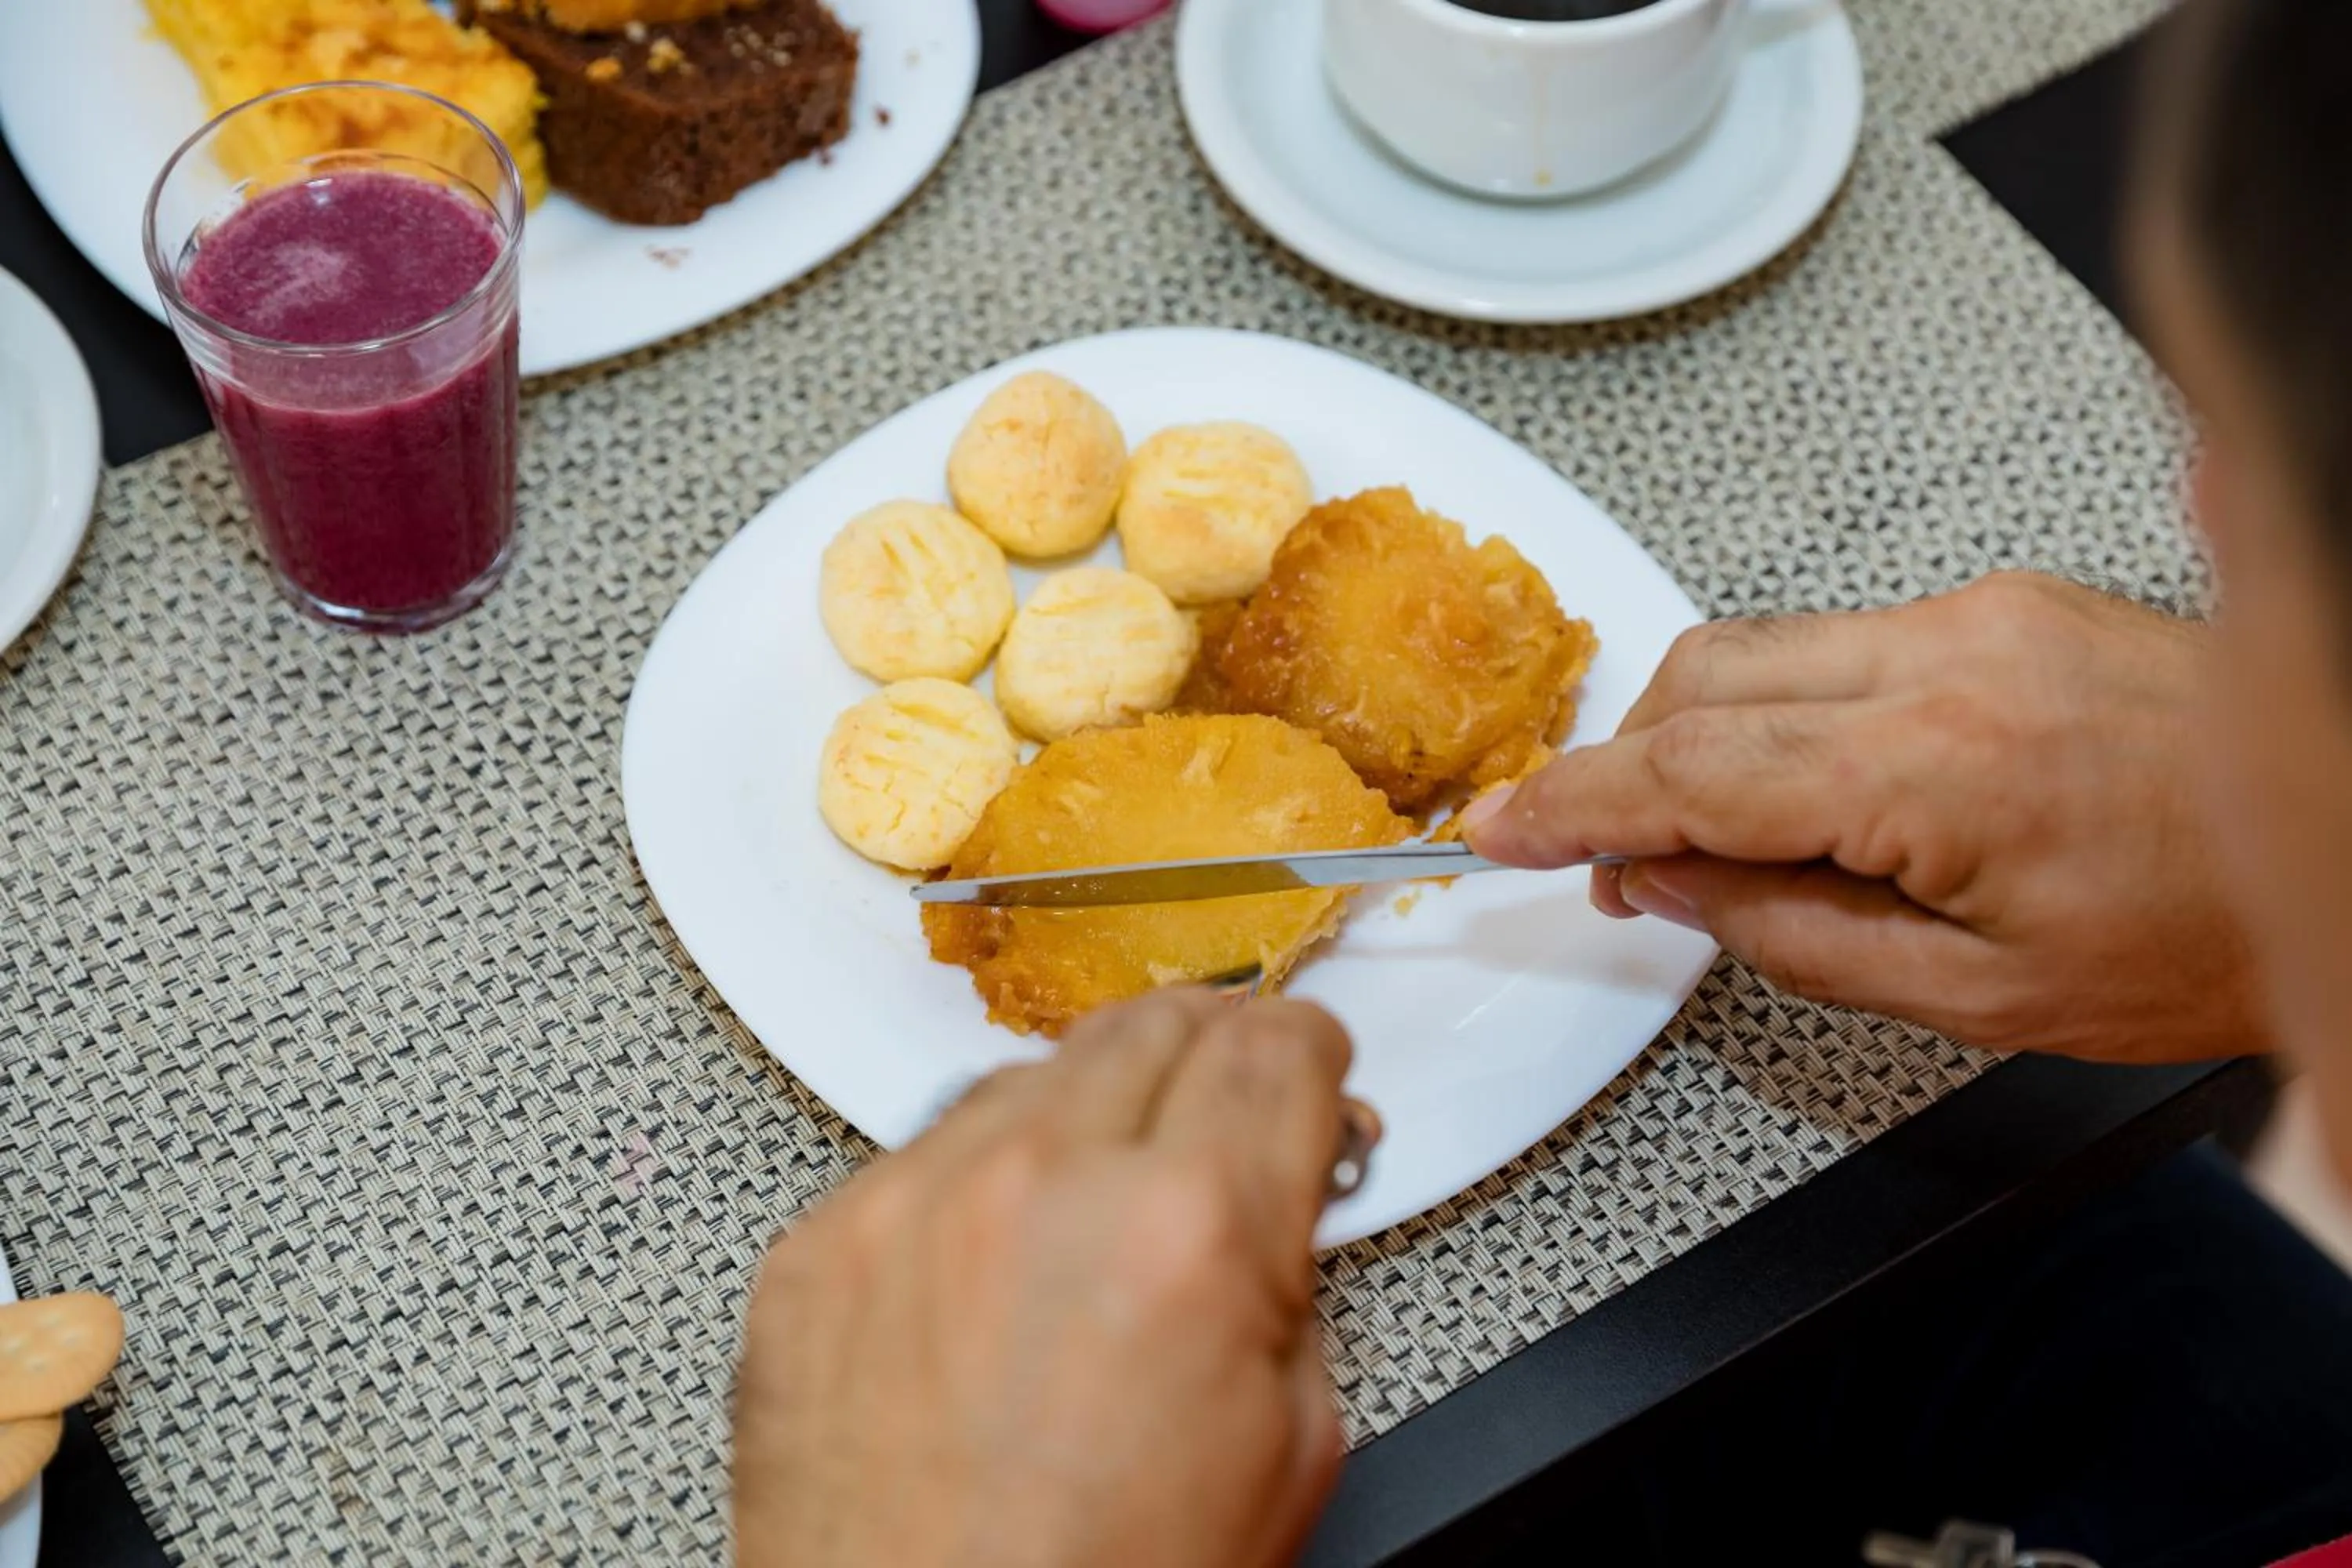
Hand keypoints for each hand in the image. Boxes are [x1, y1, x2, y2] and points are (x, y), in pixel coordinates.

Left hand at [734, 990, 1354, 1567]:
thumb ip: (1290, 1275)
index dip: (1312, 1052)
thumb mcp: (1289, 1441)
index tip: (1308, 1065)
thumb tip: (1281, 1190)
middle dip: (1209, 1053)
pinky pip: (919, 1157)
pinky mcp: (818, 1247)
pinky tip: (995, 1271)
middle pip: (1153, 1023)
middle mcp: (1040, 1186)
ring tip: (1100, 1213)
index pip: (1275, 1047)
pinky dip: (975, 1188)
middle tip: (1223, 1108)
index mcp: (1188, 1229)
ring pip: (1030, 1076)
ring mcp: (910, 1206)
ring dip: (1086, 1114)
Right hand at [1462, 572, 2265, 1062]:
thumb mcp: (1978, 998)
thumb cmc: (2203, 935)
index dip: (1572, 803)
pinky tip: (1802, 780)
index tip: (1495, 830)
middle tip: (1606, 858)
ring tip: (1707, 833)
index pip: (1690, 770)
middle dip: (1622, 760)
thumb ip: (1795, 937)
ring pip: (1759, 642)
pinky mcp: (2004, 602)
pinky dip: (1780, 703)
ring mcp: (1980, 613)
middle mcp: (1949, 654)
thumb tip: (1671, 889)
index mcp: (1937, 764)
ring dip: (1696, 727)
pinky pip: (1838, 637)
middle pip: (1702, 673)